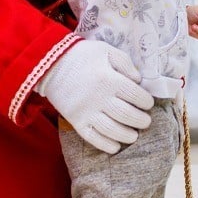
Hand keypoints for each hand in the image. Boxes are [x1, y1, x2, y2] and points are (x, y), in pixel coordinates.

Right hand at [34, 40, 153, 153]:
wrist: (50, 64)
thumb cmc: (81, 55)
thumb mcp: (106, 50)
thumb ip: (125, 63)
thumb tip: (138, 80)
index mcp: (109, 79)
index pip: (136, 96)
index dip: (146, 102)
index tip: (148, 104)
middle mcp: (100, 98)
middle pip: (127, 115)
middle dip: (141, 120)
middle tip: (145, 121)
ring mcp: (87, 112)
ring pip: (112, 130)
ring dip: (127, 135)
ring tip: (133, 135)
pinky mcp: (76, 121)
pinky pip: (93, 137)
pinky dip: (106, 145)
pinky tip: (115, 146)